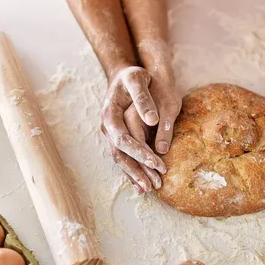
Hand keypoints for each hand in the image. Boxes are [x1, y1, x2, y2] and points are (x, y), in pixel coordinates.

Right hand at [100, 66, 179, 193]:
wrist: (124, 76)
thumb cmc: (133, 76)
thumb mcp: (137, 79)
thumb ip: (143, 98)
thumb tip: (151, 120)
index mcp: (110, 115)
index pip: (123, 139)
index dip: (139, 152)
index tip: (156, 163)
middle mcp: (107, 128)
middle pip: (120, 155)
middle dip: (137, 170)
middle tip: (154, 184)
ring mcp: (112, 135)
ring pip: (121, 160)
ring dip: (135, 175)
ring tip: (150, 189)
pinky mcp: (119, 139)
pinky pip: (125, 158)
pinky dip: (133, 171)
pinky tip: (142, 184)